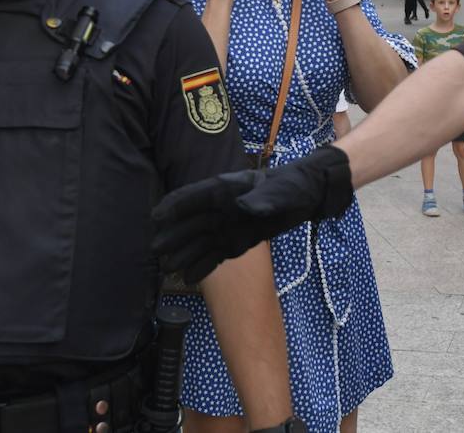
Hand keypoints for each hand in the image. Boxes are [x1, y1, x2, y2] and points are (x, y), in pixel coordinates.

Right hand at [153, 146, 353, 282]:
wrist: (308, 196)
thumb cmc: (291, 186)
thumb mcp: (281, 191)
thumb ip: (263, 199)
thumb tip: (243, 206)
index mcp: (227, 189)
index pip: (196, 197)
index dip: (175, 206)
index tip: (157, 217)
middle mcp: (222, 208)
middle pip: (192, 222)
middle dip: (174, 235)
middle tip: (156, 250)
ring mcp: (228, 226)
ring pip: (201, 241)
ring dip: (184, 254)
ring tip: (167, 268)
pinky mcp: (237, 242)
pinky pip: (216, 255)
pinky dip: (203, 266)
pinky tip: (189, 278)